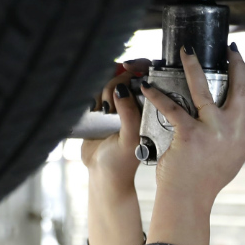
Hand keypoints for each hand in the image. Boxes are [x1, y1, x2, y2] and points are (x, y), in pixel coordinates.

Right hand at [81, 58, 149, 191]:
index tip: (127, 67)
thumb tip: (122, 88)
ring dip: (104, 91)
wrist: (102, 176)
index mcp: (150, 109)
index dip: (139, 67)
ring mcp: (118, 106)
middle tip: (111, 102)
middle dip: (116, 82)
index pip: (148, 77)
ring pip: (109, 81)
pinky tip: (95, 110)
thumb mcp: (130, 139)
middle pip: (126, 75)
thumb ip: (129, 114)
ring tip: (104, 111)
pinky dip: (94, 95)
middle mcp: (136, 104)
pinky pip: (96, 90)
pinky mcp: (101, 110)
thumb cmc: (122, 162)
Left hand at [139, 45, 244, 211]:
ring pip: (204, 90)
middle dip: (232, 65)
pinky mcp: (191, 135)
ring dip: (193, 66)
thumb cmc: (203, 181)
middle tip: (225, 50)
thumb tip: (231, 116)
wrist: (188, 201)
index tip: (236, 62)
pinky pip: (173, 107)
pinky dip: (157, 95)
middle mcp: (235, 132)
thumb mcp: (229, 157)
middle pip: (237, 89)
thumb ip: (232, 136)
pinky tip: (148, 86)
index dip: (243, 78)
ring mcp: (214, 132)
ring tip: (186, 52)